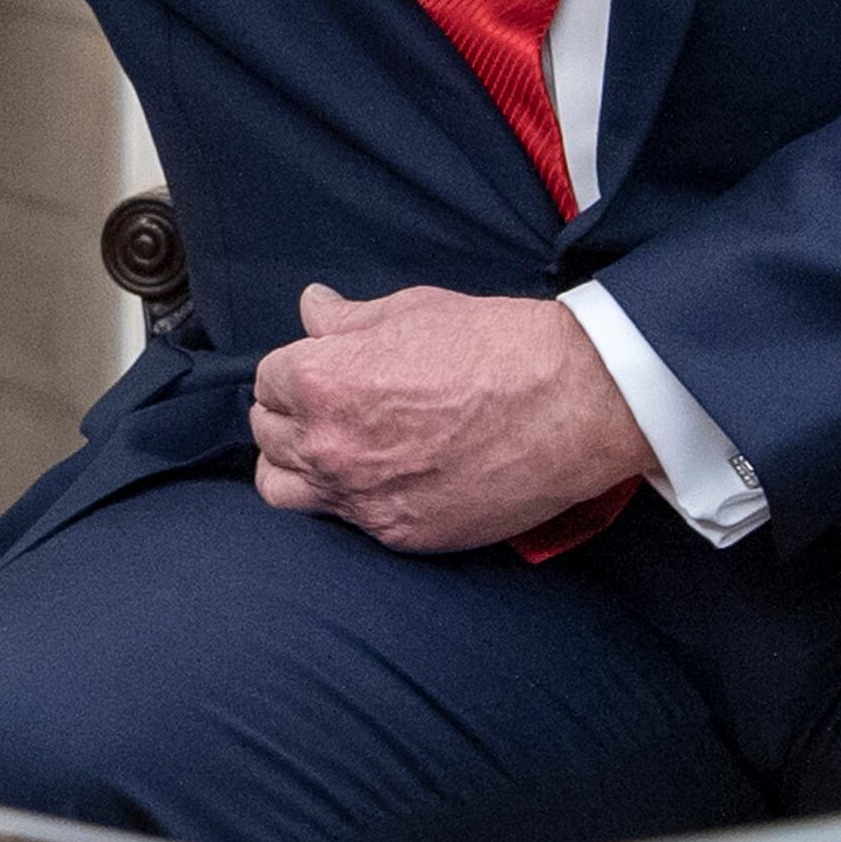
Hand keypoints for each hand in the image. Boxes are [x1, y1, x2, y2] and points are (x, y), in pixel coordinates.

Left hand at [250, 282, 656, 555]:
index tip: (318, 369)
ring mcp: (361, 496)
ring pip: (283, 488)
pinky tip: (381, 477)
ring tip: (329, 448)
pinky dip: (352, 499)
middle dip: (290, 413)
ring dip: (296, 464)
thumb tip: (312, 308)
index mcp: (322, 381)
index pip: (267, 380)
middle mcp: (328, 445)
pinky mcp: (398, 533)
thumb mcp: (413, 310)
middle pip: (268, 434)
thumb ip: (347, 319)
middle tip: (326, 405)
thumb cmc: (499, 347)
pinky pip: (345, 520)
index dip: (294, 370)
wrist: (573, 405)